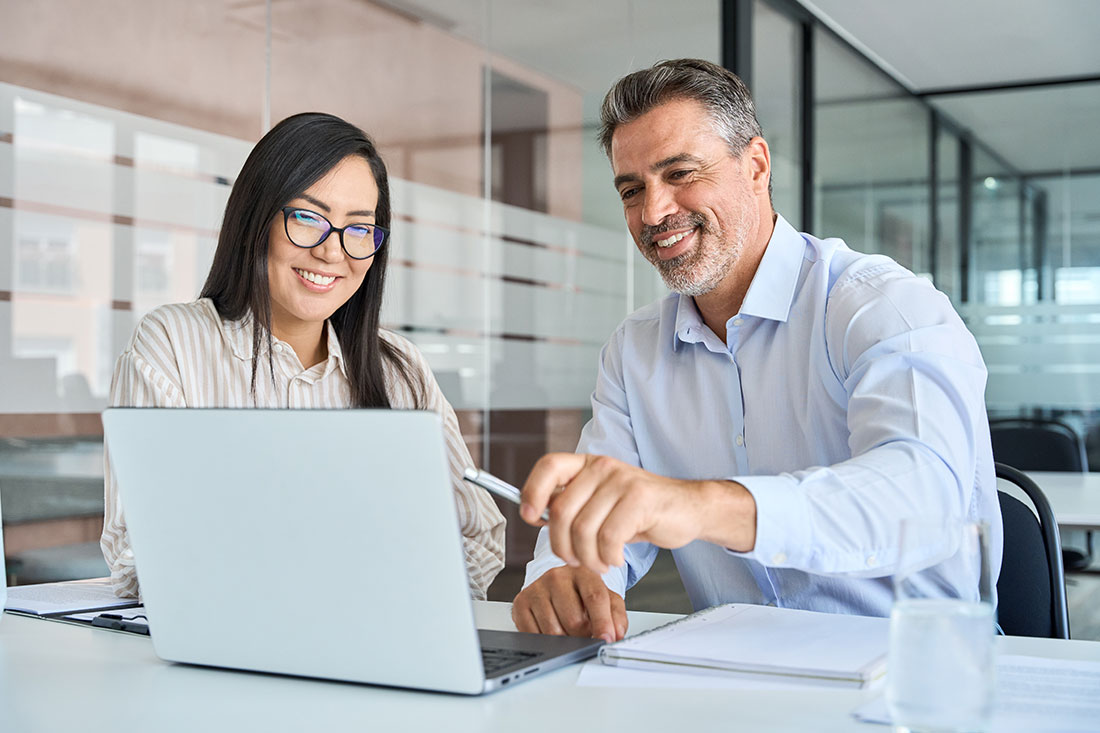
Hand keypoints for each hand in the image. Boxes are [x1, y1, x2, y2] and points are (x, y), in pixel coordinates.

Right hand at [512, 566, 627, 641]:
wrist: (556, 586)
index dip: (603, 622)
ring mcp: (537, 588)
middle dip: (583, 635)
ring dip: (565, 640)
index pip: (595, 598)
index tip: (606, 639)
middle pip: (574, 620)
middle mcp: (557, 577)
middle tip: (585, 632)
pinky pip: (534, 634)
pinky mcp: (521, 602)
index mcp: (583, 572)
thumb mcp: (606, 600)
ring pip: (553, 631)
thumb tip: (616, 635)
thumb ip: (616, 616)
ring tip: (568, 630)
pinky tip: (551, 629)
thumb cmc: (582, 595)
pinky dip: (545, 641)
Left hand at [520, 453, 755, 574]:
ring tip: (599, 563)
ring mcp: (622, 481)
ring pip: (583, 529)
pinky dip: (607, 557)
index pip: (549, 466)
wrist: (688, 509)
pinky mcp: (640, 499)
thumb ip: (573, 506)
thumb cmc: (641, 511)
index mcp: (588, 464)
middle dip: (562, 545)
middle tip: (576, 560)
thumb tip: (535, 517)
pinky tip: (615, 558)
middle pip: (561, 511)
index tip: (529, 517)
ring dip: (588, 557)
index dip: (532, 491)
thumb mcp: (602, 502)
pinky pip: (608, 537)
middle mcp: (602, 467)